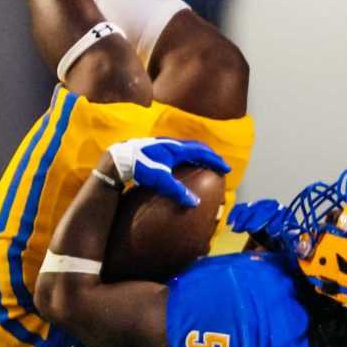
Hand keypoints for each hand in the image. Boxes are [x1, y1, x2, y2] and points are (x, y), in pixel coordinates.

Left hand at [99, 138, 228, 207]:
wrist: (120, 158)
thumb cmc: (140, 167)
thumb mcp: (160, 180)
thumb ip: (177, 191)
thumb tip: (195, 202)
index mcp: (177, 149)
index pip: (202, 153)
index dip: (216, 160)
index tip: (226, 168)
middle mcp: (173, 144)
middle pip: (197, 147)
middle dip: (209, 155)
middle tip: (218, 163)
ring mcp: (164, 145)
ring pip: (187, 147)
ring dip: (198, 154)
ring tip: (202, 163)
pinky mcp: (157, 148)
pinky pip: (178, 150)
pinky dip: (187, 156)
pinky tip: (181, 165)